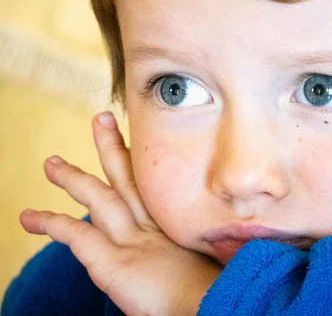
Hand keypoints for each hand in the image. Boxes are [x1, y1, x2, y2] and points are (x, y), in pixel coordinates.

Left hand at [20, 112, 222, 315]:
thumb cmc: (216, 291)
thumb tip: (207, 249)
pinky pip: (77, 236)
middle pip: (131, 177)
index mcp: (181, 226)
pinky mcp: (115, 262)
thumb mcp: (211, 262)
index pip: (156, 187)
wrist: (216, 306)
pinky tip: (30, 218)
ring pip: (100, 198)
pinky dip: (54, 224)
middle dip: (115, 148)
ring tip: (52, 163)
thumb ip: (199, 248)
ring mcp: (135, 240)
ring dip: (74, 178)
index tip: (139, 141)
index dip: (144, 163)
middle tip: (102, 118)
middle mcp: (158, 224)